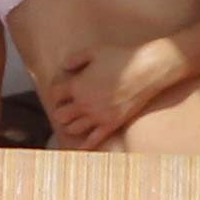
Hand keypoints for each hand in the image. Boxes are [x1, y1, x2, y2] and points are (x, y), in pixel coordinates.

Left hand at [46, 41, 180, 149]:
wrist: (146, 70)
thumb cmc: (120, 58)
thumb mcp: (94, 51)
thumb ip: (75, 59)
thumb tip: (64, 67)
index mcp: (77, 86)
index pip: (54, 95)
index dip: (56, 94)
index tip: (61, 92)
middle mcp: (84, 103)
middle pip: (60, 116)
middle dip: (61, 111)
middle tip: (66, 107)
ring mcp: (97, 116)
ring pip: (72, 129)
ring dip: (71, 125)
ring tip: (75, 121)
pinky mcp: (111, 124)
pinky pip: (93, 140)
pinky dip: (85, 145)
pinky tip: (81, 147)